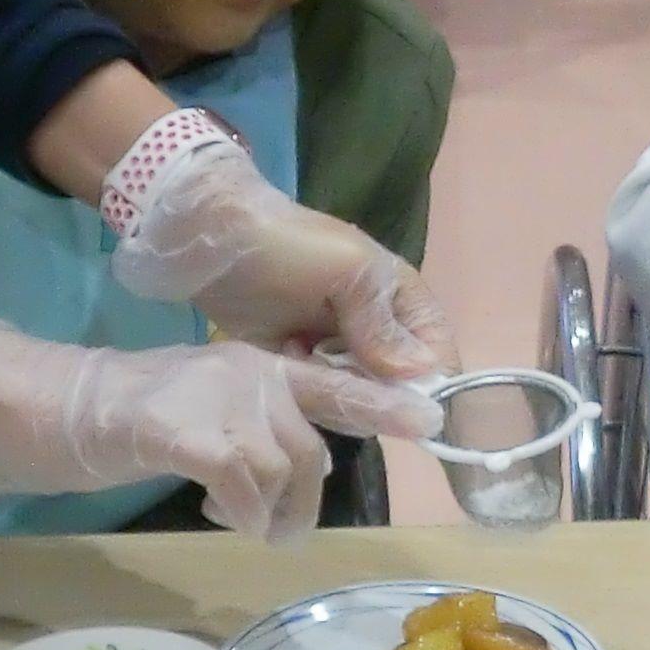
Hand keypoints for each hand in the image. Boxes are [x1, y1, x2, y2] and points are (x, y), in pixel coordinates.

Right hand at [0, 322, 438, 542]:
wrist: (65, 405)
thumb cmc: (138, 416)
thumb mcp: (213, 409)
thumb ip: (262, 427)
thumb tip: (303, 470)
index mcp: (260, 365)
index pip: (336, 382)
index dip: (385, 403)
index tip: (434, 419)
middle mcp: (251, 372)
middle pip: (311, 453)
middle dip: (299, 504)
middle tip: (269, 526)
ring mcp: (221, 398)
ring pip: (283, 473)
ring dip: (266, 514)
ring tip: (233, 516)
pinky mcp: (188, 431)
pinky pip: (244, 484)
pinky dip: (241, 511)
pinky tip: (220, 512)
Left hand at [112, 139, 457, 382]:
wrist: (212, 238)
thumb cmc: (289, 246)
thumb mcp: (347, 272)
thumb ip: (382, 323)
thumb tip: (421, 374)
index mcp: (399, 296)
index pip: (436, 351)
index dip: (432, 384)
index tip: (414, 411)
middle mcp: (374, 325)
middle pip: (398, 381)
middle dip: (378, 392)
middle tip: (344, 381)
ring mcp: (334, 345)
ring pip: (358, 391)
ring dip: (339, 389)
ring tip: (309, 363)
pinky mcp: (298, 358)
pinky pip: (319, 390)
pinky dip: (309, 388)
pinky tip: (287, 366)